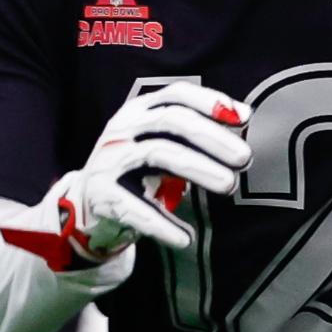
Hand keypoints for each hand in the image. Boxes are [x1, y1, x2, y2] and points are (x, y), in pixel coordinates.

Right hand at [2, 82, 250, 268]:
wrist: (87, 203)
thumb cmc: (136, 170)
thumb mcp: (161, 142)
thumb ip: (194, 133)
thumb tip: (243, 118)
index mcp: (138, 110)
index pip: (176, 95)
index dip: (210, 101)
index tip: (242, 118)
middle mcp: (122, 128)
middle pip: (171, 120)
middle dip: (212, 137)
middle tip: (244, 157)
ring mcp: (108, 159)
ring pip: (159, 153)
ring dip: (199, 168)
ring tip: (229, 184)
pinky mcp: (100, 193)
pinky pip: (134, 207)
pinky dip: (162, 223)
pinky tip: (185, 237)